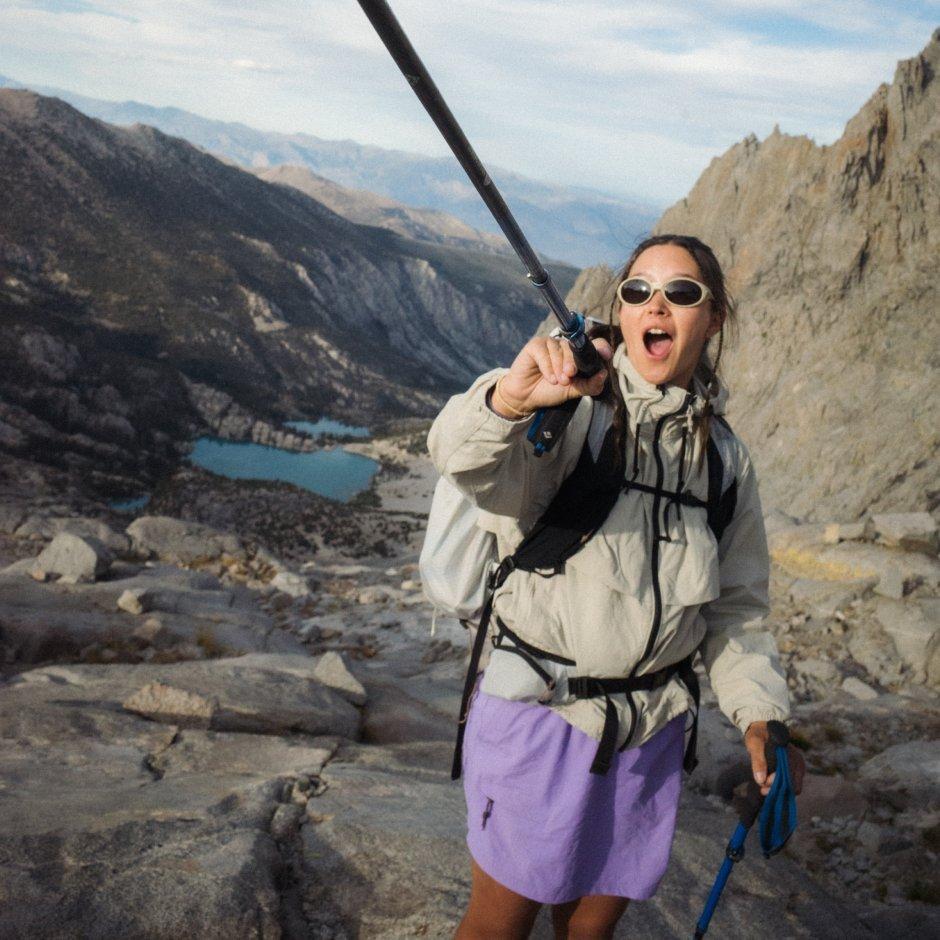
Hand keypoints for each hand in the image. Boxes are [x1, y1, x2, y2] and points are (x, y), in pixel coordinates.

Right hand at [491, 336, 611, 417]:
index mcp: (579, 355)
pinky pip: (545, 351)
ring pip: (560, 349)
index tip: (605, 355)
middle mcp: (566, 346)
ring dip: (559, 367)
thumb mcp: (574, 391)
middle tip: (567, 379)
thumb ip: (590, 385)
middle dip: (573, 364)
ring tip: (556, 382)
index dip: (601, 347)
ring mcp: (551, 344)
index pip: (595, 344)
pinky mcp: (535, 345)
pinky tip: (549, 378)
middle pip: (575, 348)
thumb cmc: (551, 391)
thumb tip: (603, 374)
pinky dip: (547, 366)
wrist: (527, 398)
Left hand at [744, 721, 805, 796]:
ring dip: (777, 790)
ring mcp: (798, 768)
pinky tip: (768, 784)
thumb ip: (758, 761)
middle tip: (761, 789)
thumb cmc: (759, 734)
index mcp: (793, 757)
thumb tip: (760, 780)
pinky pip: (790, 784)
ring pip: (791, 788)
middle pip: (793, 787)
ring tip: (762, 788)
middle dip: (776, 789)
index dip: (775, 784)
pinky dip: (780, 787)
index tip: (762, 782)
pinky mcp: (794, 770)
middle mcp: (798, 764)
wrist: (763, 728)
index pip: (790, 780)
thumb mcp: (755, 743)